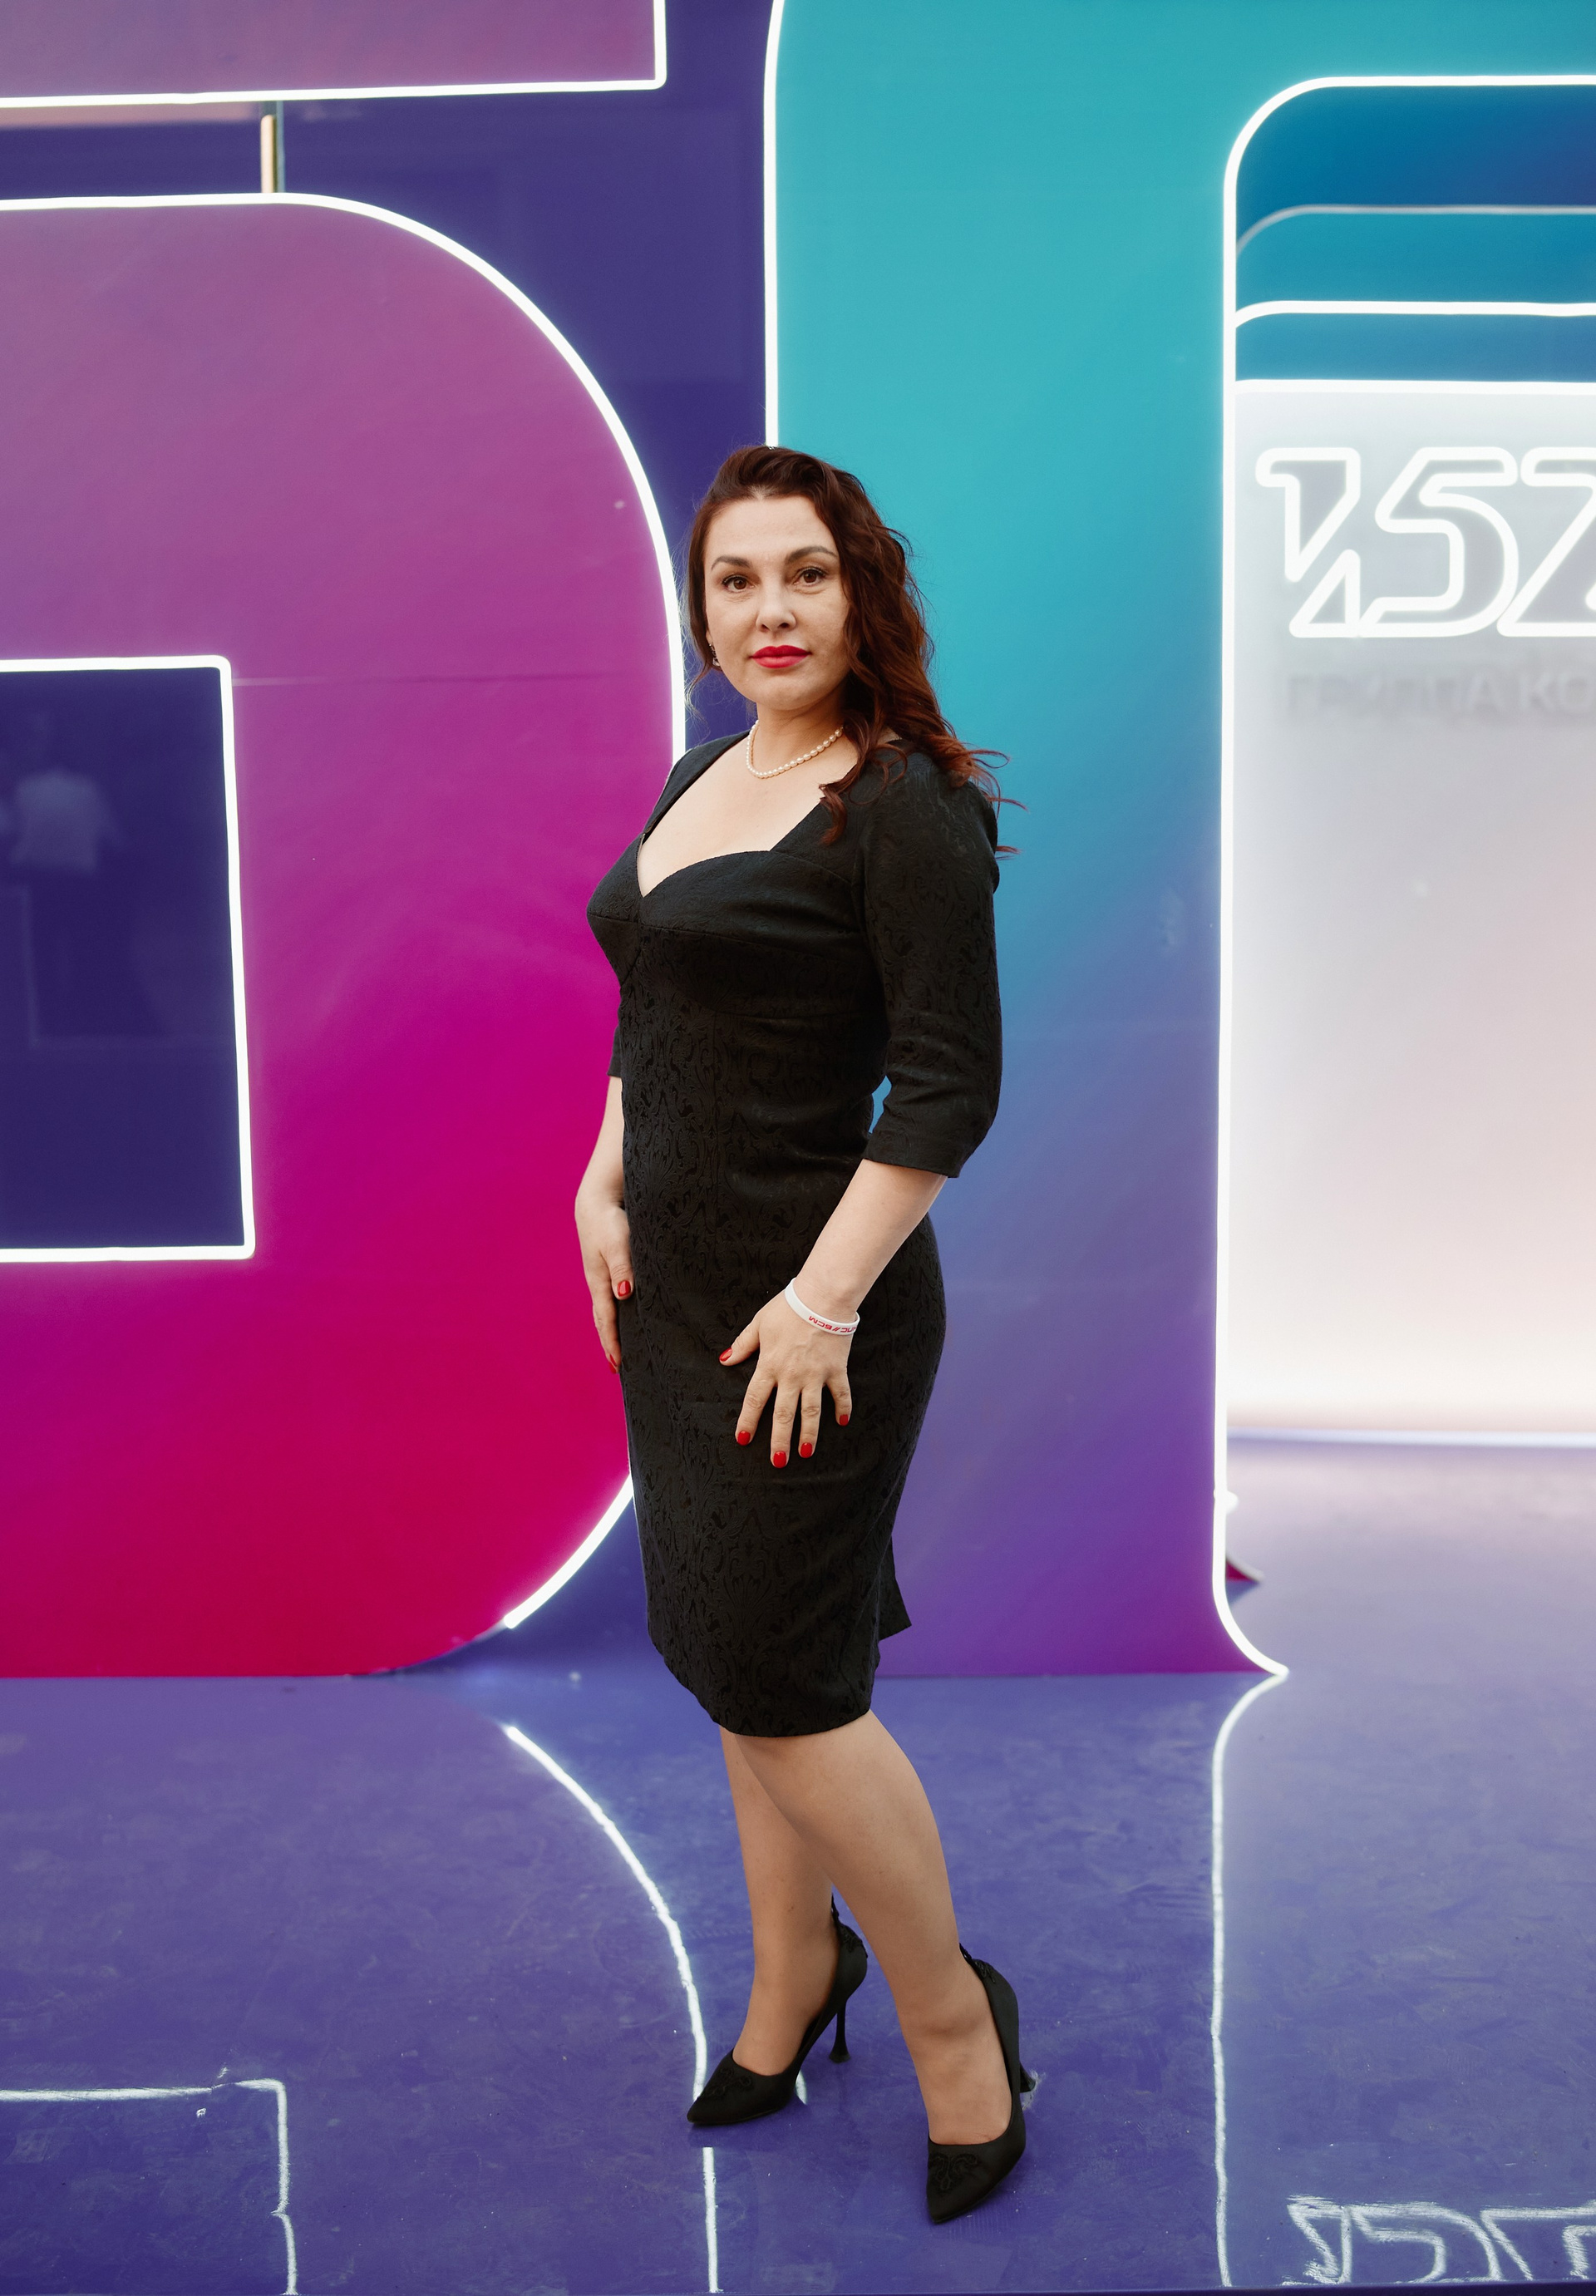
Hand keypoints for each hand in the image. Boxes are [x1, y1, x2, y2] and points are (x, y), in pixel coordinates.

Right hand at [575, 1187, 632, 1370]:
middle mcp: (599, 1283)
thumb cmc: (609, 1221)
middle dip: (610, 1343)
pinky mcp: (609, 1268)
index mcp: (599, 1282)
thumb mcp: (618, 1243)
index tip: (618, 1365)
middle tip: (618, 1367)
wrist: (596, 1201)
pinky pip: (612, 1298)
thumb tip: (624, 1296)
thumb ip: (622, 1268)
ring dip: (612, 1330)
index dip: (612, 1342)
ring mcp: (602, 1276)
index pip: (606, 1319)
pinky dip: (616, 1313)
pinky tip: (626, 1315)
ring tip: (620, 1348)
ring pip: (608, 1310)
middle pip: (604, 1320)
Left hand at [721, 1293, 852, 1465]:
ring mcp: (815, 1375)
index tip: (742, 1439)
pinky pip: (841, 1393)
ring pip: (811, 1411)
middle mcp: (791, 1375)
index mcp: (770, 1365)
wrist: (822, 1296)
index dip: (748, 1421)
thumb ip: (743, 1345)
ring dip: (808, 1434)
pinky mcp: (836, 1369)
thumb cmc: (788, 1307)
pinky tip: (842, 1422)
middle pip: (783, 1414)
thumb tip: (724, 1360)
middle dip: (779, 1440)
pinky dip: (843, 1408)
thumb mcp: (759, 1324)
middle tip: (778, 1462)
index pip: (754, 1399)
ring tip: (805, 1453)